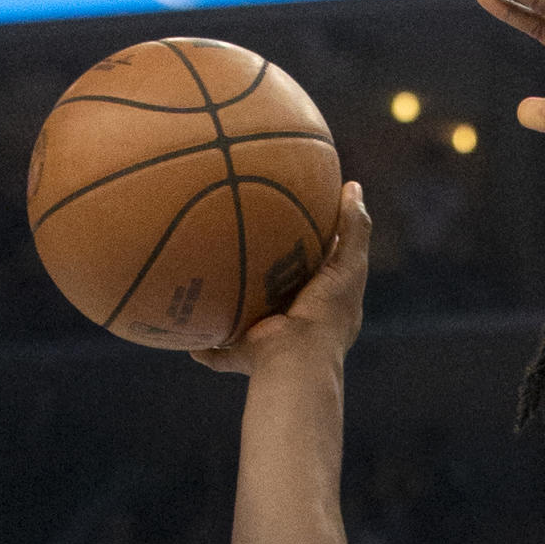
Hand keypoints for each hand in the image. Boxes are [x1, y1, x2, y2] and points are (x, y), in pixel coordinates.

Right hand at [190, 181, 371, 374]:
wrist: (296, 357)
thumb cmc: (327, 311)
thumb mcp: (349, 264)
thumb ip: (353, 228)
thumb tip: (353, 186)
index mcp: (326, 304)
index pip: (319, 270)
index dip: (309, 248)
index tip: (291, 222)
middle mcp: (301, 322)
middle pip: (282, 294)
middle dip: (268, 277)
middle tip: (245, 246)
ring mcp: (273, 340)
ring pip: (251, 321)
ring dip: (235, 308)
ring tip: (212, 283)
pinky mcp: (248, 353)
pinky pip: (221, 353)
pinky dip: (208, 349)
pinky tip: (191, 337)